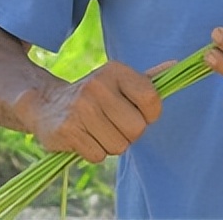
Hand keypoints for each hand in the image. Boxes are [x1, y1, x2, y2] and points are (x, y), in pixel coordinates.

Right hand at [27, 60, 169, 162]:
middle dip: (129, 133)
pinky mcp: (67, 130)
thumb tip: (177, 66)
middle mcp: (98, 86)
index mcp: (115, 71)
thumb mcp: (118, 80)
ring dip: (111, 144)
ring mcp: (81, 109)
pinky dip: (94, 152)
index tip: (139, 113)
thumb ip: (147, 79)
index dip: (150, 114)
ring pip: (118, 146)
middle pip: (137, 129)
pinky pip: (98, 156)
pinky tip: (84, 137)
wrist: (45, 103)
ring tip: (98, 130)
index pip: (151, 99)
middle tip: (114, 124)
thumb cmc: (94, 95)